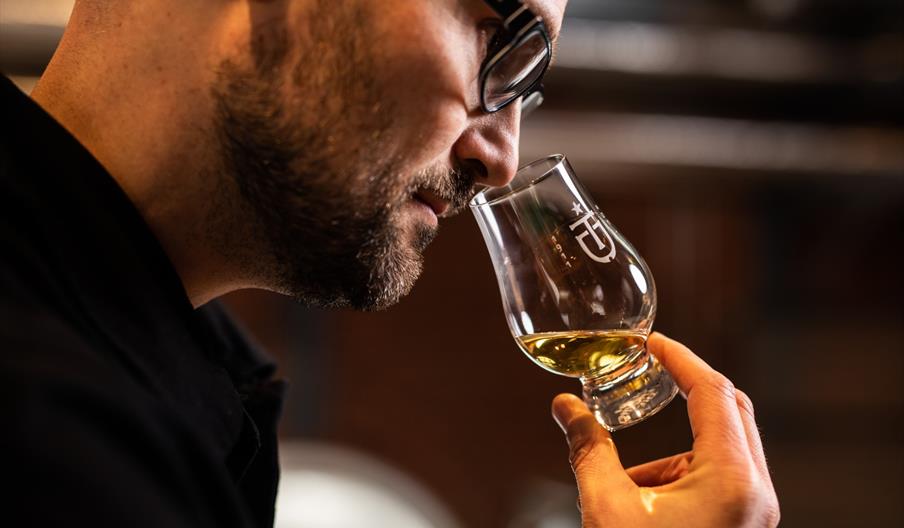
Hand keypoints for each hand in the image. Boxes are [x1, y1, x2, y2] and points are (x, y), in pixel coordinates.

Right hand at [551, 332, 779, 527]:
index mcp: (732, 480)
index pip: (713, 392)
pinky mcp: (744, 527)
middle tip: (648, 373)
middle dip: (685, 391)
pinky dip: (682, 476)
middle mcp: (755, 493)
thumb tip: (563, 407)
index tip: (651, 340)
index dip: (680, 358)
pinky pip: (719, 480)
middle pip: (730, 411)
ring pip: (723, 450)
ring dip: (675, 449)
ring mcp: (755, 513)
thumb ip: (587, 450)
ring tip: (627, 482)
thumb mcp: (608, 510)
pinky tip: (642, 506)